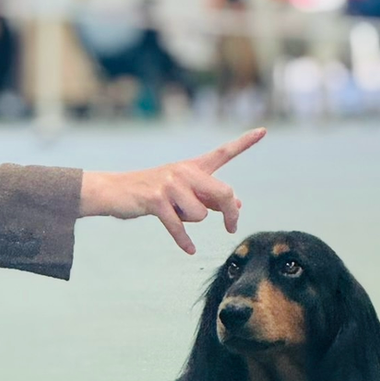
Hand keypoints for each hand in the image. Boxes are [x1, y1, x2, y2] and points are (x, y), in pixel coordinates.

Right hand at [77, 129, 265, 254]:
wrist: (115, 191)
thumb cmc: (154, 193)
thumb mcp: (184, 192)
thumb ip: (210, 197)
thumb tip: (237, 205)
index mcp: (193, 166)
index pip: (223, 153)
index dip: (245, 142)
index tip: (264, 131)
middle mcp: (184, 171)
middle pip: (224, 193)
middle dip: (231, 214)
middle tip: (232, 227)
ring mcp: (170, 185)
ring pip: (200, 214)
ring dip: (190, 222)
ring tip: (173, 213)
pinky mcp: (156, 200)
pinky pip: (178, 226)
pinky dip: (184, 241)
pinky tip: (191, 250)